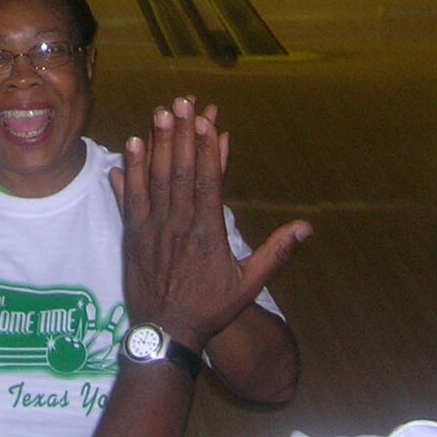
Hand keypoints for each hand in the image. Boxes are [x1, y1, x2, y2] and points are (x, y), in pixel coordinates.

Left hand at [110, 98, 308, 351]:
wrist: (167, 333)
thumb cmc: (211, 308)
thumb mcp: (250, 284)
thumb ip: (276, 252)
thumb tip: (306, 228)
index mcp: (209, 233)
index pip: (209, 182)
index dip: (208, 150)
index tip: (209, 121)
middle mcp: (180, 225)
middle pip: (182, 172)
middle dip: (183, 135)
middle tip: (184, 103)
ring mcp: (154, 229)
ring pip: (156, 179)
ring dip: (159, 144)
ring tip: (161, 113)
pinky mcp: (133, 235)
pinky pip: (131, 198)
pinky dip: (131, 171)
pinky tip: (131, 146)